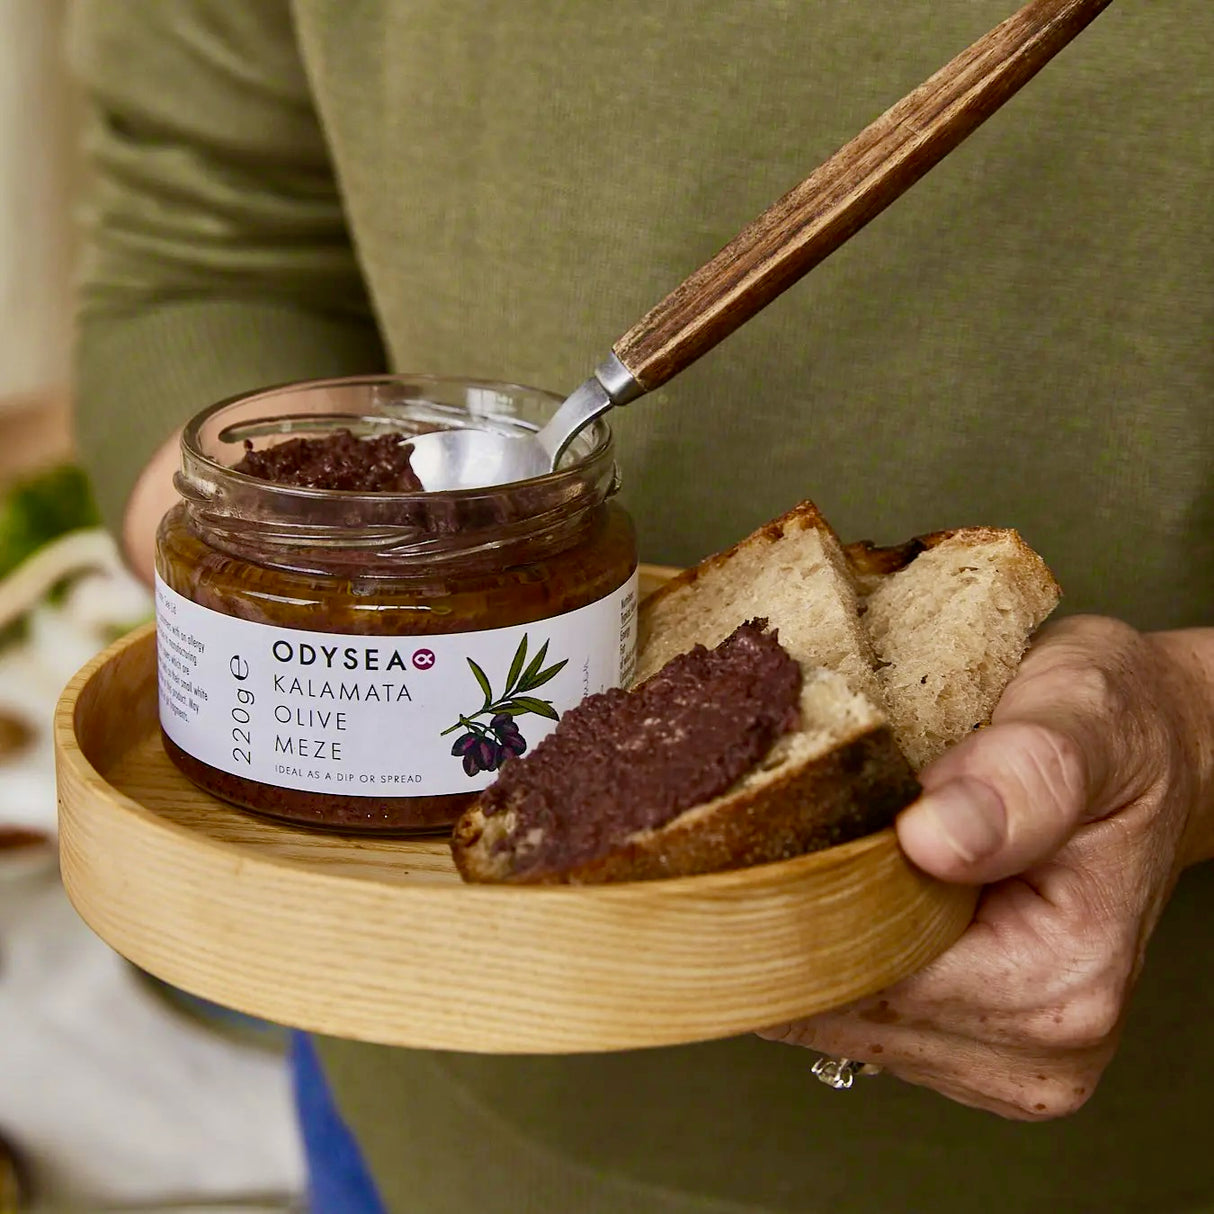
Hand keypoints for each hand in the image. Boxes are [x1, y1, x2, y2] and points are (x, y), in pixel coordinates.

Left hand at [760, 615, 1213, 1118]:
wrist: (1153, 754)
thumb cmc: (1119, 729)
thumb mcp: (1082, 716)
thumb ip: (1019, 774)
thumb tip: (931, 836)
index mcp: (1058, 983)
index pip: (864, 980)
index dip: (791, 907)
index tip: (745, 838)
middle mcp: (1034, 1048)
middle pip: (835, 1010)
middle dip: (783, 921)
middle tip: (759, 828)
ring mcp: (1001, 1057)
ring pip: (833, 1017)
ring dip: (801, 935)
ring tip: (808, 846)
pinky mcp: (970, 1043)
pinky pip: (855, 1011)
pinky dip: (828, 948)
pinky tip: (837, 881)